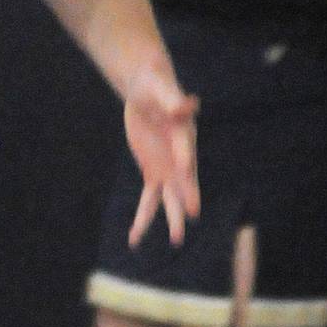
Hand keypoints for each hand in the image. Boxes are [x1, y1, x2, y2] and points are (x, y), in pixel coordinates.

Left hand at [123, 64, 199, 246]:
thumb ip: (173, 98)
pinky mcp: (152, 173)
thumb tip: (188, 102)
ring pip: (169, 197)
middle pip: (185, 178)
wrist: (146, 92)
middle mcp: (180, 156)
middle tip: (191, 214)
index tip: (186, 169)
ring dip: (171, 217)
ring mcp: (167, 169)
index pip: (184, 146)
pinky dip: (142, 218)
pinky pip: (148, 199)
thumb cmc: (157, 85)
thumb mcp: (161, 86)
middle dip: (187, 195)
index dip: (184, 157)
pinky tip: (134, 237)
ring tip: (176, 240)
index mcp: (184, 133)